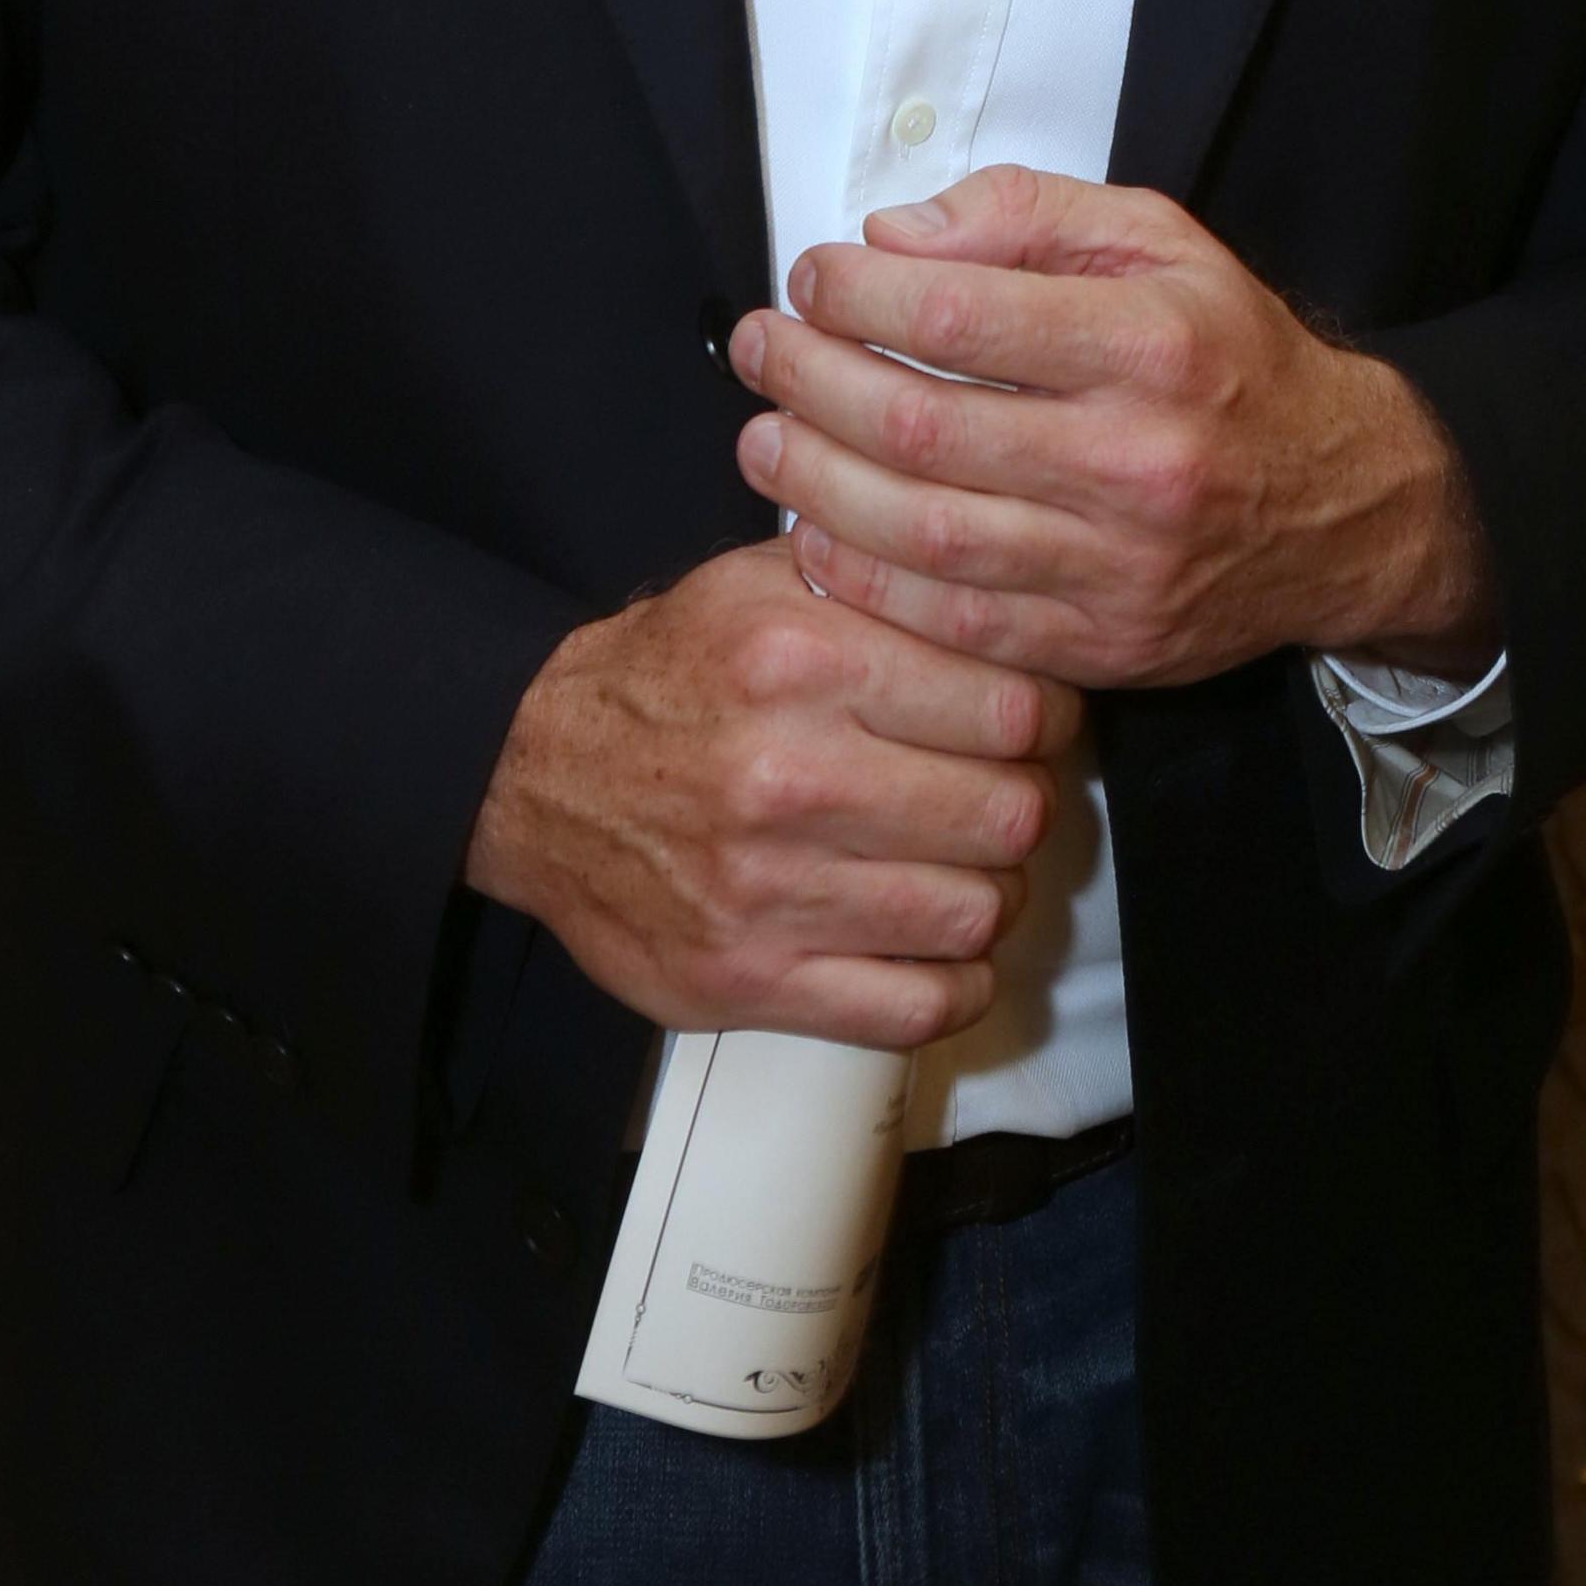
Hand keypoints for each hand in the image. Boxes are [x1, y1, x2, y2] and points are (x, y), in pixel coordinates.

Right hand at [463, 539, 1079, 1049]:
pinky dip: (957, 983)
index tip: (1038, 723)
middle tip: (1004, 794)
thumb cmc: (668, 679)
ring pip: (975, 914)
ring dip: (993, 894)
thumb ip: (879, 578)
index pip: (1011, 707)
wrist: (537, 777)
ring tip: (968, 865)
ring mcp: (770, 893)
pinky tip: (943, 945)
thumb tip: (1002, 588)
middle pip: (1008, 815)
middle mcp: (788, 777)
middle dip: (1024, 805)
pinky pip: (917, 1008)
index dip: (1048, 717)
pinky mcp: (751, 982)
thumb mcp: (760, 583)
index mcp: (802, 662)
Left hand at [727, 163, 1498, 692]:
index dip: (859, 293)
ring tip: (763, 436)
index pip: (962, 316)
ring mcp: (1120, 567)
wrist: (1344, 505)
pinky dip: (869, 581)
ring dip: (818, 484)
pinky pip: (956, 622)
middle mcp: (1139, 460)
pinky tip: (817, 530)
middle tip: (758, 348)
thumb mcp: (1160, 240)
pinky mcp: (1104, 645)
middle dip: (812, 383)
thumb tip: (895, 234)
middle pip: (924, 430)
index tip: (811, 276)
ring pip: (927, 537)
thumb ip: (1027, 213)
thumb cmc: (1231, 356)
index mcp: (1153, 344)